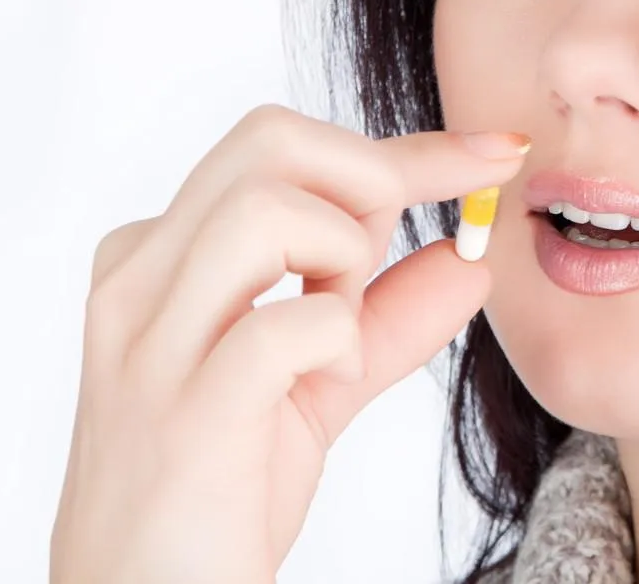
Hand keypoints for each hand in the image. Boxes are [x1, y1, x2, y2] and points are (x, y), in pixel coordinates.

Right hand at [50, 104, 528, 583]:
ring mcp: (151, 344)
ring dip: (341, 256)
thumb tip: (468, 261)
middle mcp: (140, 282)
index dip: (407, 148)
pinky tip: (333, 380)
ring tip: (341, 333)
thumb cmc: (216, 496)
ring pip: (265, 210)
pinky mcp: (184, 414)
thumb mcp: (314, 390)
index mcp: (160, 258)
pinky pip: (285, 326)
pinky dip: (338, 338)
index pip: (283, 150)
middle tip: (385, 262)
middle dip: (372, 178)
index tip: (498, 153)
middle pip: (269, 141)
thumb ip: (384, 320)